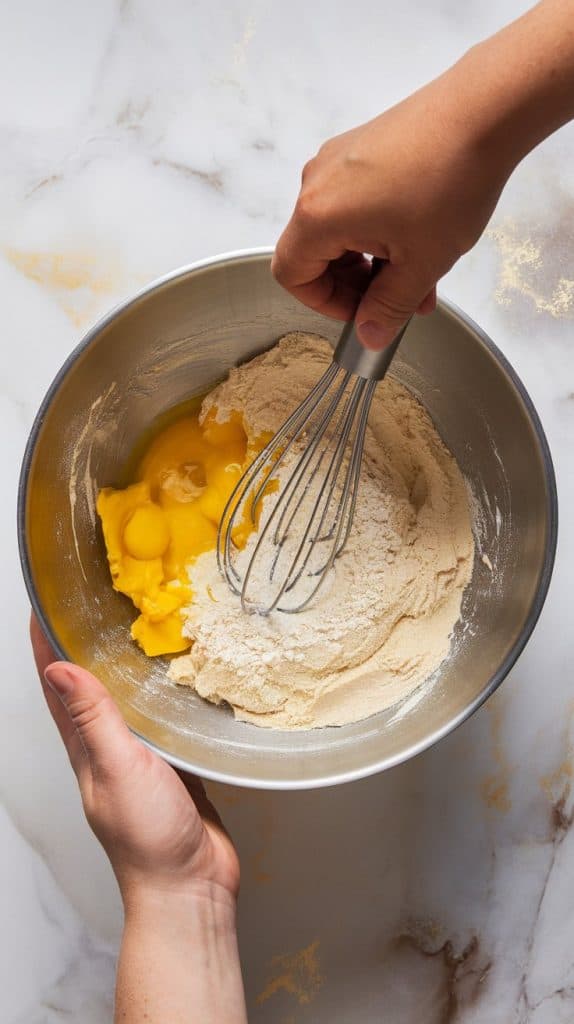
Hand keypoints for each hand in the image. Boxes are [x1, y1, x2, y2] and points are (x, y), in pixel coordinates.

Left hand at [30, 613, 238, 907]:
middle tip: (88, 606)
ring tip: (132, 630)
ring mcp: (139, 757)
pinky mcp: (173, 764)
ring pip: (125, 700)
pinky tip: (177, 679)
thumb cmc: (148, 837)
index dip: (47, 646)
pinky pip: (160, 718)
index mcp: (85, 747)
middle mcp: (107, 748)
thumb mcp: (117, 767)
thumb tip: (58, 669)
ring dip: (122, 666)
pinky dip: (160, 693)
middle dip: (82, 646)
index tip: (43, 608)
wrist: (189, 884)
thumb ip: (92, 719)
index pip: (57, 686)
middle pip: (87, 687)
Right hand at [272, 62, 510, 349]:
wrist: (483, 111)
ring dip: (371, 260)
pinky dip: (377, 229)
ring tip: (420, 272)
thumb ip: (388, 308)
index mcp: (318, 215)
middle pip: (314, 252)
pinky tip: (419, 237)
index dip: (323, 304)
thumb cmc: (450, 182)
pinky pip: (354, 201)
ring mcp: (337, 160)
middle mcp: (316, 183)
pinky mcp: (359, 146)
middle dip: (355, 285)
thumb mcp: (421, 263)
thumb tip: (369, 337)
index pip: (291, 275)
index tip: (363, 311)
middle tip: (398, 299)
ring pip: (339, 229)